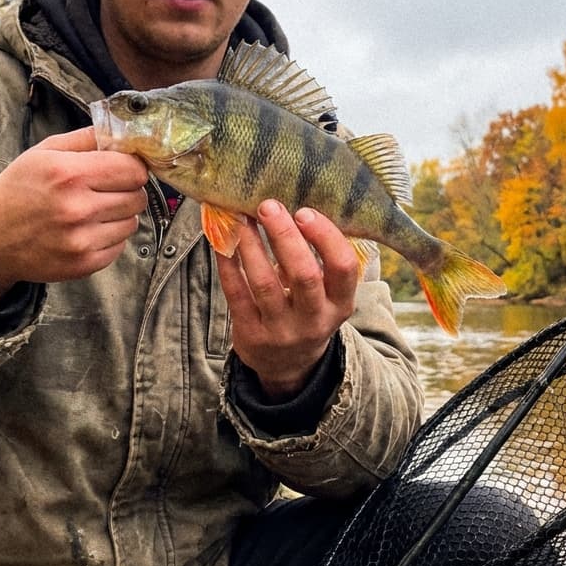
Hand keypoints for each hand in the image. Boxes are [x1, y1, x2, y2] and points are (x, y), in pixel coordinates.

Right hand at [0, 127, 149, 305]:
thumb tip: (124, 132)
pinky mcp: (84, 264)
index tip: (123, 167)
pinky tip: (86, 230)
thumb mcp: (43, 152)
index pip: (133, 169)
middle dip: (126, 190)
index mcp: (68, 174)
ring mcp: (82, 240)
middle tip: (106, 189)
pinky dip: (110, 237)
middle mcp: (78, 208)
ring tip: (92, 210)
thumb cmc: (18, 190)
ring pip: (132, 222)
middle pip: (137, 196)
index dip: (132, 166)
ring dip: (119, 215)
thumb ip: (86, 139)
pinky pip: (120, 246)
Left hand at [215, 200, 360, 400]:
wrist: (288, 365)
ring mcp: (281, 330)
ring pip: (264, 283)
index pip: (343, 268)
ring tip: (240, 215)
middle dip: (285, 236)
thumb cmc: (308, 311)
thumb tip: (295, 200)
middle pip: (303, 275)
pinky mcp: (251, 334)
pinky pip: (236, 294)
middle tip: (268, 205)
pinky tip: (222, 239)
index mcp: (340, 304)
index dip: (325, 237)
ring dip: (250, 244)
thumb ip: (320, 258)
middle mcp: (314, 320)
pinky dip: (228, 263)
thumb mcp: (328, 294)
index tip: (305, 211)